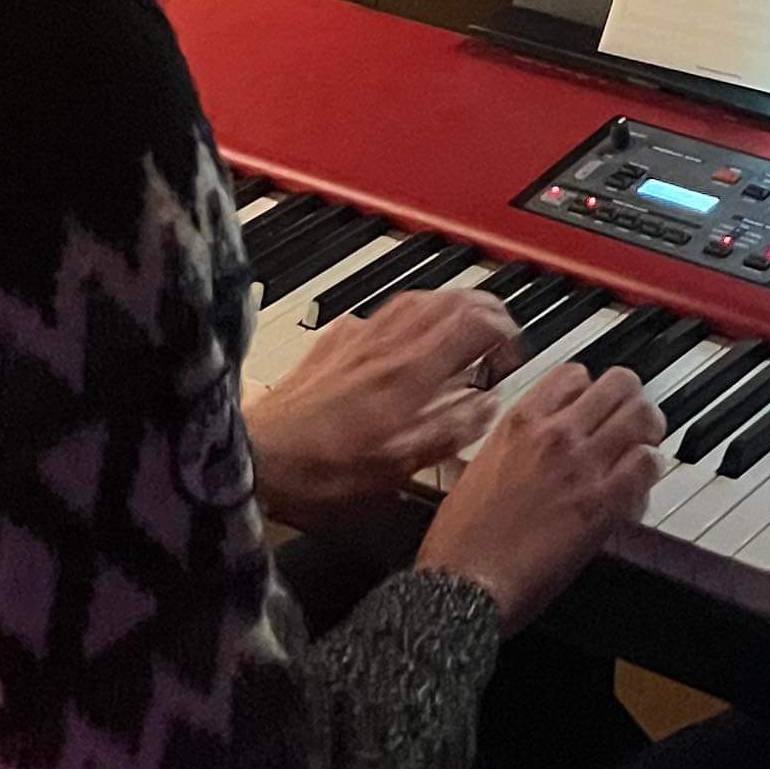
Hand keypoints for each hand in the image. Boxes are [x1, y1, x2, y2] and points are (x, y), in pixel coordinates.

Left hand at [248, 285, 519, 532]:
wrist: (258, 457)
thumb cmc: (323, 472)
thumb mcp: (399, 466)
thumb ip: (450, 431)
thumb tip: (487, 407)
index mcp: (414, 371)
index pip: (478, 322)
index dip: (506, 330)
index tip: (512, 350)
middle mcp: (390, 343)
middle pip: (452, 298)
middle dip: (485, 307)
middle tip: (497, 329)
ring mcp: (360, 336)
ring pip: (417, 297)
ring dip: (447, 305)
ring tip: (459, 323)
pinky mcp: (333, 342)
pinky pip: (380, 314)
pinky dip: (405, 318)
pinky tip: (399, 337)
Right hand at [416, 360, 665, 631]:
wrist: (464, 584)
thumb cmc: (461, 539)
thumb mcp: (480, 466)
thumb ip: (516, 445)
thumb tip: (540, 445)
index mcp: (520, 421)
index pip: (575, 374)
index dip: (590, 389)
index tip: (594, 406)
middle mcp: (555, 433)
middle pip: (619, 384)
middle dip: (630, 400)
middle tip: (632, 421)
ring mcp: (582, 465)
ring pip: (642, 416)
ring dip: (648, 431)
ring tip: (645, 446)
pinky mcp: (603, 503)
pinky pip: (647, 464)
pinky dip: (651, 470)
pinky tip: (641, 485)